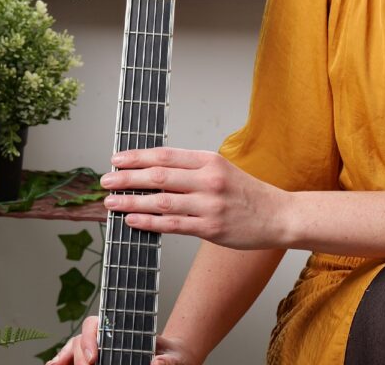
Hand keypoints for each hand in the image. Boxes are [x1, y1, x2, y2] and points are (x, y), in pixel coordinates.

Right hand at [48, 316, 197, 364]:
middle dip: (79, 354)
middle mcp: (106, 336)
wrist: (170, 360)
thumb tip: (157, 363)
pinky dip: (62, 360)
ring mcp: (98, 348)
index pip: (97, 325)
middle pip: (82, 339)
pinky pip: (72, 358)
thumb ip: (167, 360)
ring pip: (73, 348)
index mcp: (121, 328)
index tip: (93, 358)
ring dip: (65, 358)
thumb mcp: (173, 357)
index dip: (91, 340)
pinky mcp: (94, 359)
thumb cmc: (170, 356)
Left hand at [101, 148, 290, 249]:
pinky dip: (149, 221)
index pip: (165, 155)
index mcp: (210, 160)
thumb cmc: (249, 194)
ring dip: (131, 201)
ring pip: (161, 201)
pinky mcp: (211, 228)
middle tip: (105, 181)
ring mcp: (210, 205)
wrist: (279, 215)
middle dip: (127, 178)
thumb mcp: (223, 170)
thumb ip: (193, 169)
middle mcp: (209, 180)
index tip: (116, 159)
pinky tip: (132, 219)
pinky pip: (173, 224)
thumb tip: (153, 172)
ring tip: (111, 203)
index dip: (137, 157)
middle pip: (159, 175)